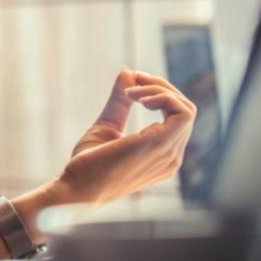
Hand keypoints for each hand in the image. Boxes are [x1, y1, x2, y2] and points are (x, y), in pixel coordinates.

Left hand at [53, 68, 196, 207]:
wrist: (74, 188)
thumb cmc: (87, 164)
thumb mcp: (107, 125)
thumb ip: (120, 102)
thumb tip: (128, 72)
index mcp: (162, 155)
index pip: (178, 118)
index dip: (159, 94)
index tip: (132, 84)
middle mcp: (172, 157)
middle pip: (185, 110)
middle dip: (160, 87)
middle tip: (134, 79)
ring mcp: (169, 155)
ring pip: (186, 108)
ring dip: (159, 89)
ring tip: (131, 91)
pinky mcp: (160, 146)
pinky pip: (181, 112)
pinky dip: (162, 96)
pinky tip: (136, 98)